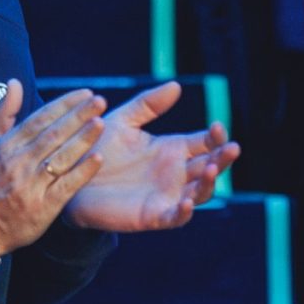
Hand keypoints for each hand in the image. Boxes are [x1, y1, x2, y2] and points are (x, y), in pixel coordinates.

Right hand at [0, 82, 106, 255]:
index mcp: (9, 145)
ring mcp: (32, 184)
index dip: (64, 104)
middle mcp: (20, 162)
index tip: (85, 93)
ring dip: (82, 139)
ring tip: (101, 122)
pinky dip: (81, 172)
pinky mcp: (43, 206)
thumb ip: (3, 113)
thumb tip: (14, 82)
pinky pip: (65, 186)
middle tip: (100, 100)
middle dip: (78, 116)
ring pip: (60, 157)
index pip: (40, 118)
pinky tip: (98, 159)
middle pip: (53, 134)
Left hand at [65, 82, 241, 232]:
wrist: (70, 178)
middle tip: (232, 148)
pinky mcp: (151, 216)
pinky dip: (183, 212)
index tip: (218, 127)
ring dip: (208, 183)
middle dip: (223, 158)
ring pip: (199, 193)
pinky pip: (174, 218)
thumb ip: (148, 104)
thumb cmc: (97, 149)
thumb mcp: (123, 121)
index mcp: (172, 150)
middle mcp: (175, 174)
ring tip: (210, 169)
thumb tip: (176, 85)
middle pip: (209, 167)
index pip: (205, 143)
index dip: (216, 137)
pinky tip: (186, 202)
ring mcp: (166, 196)